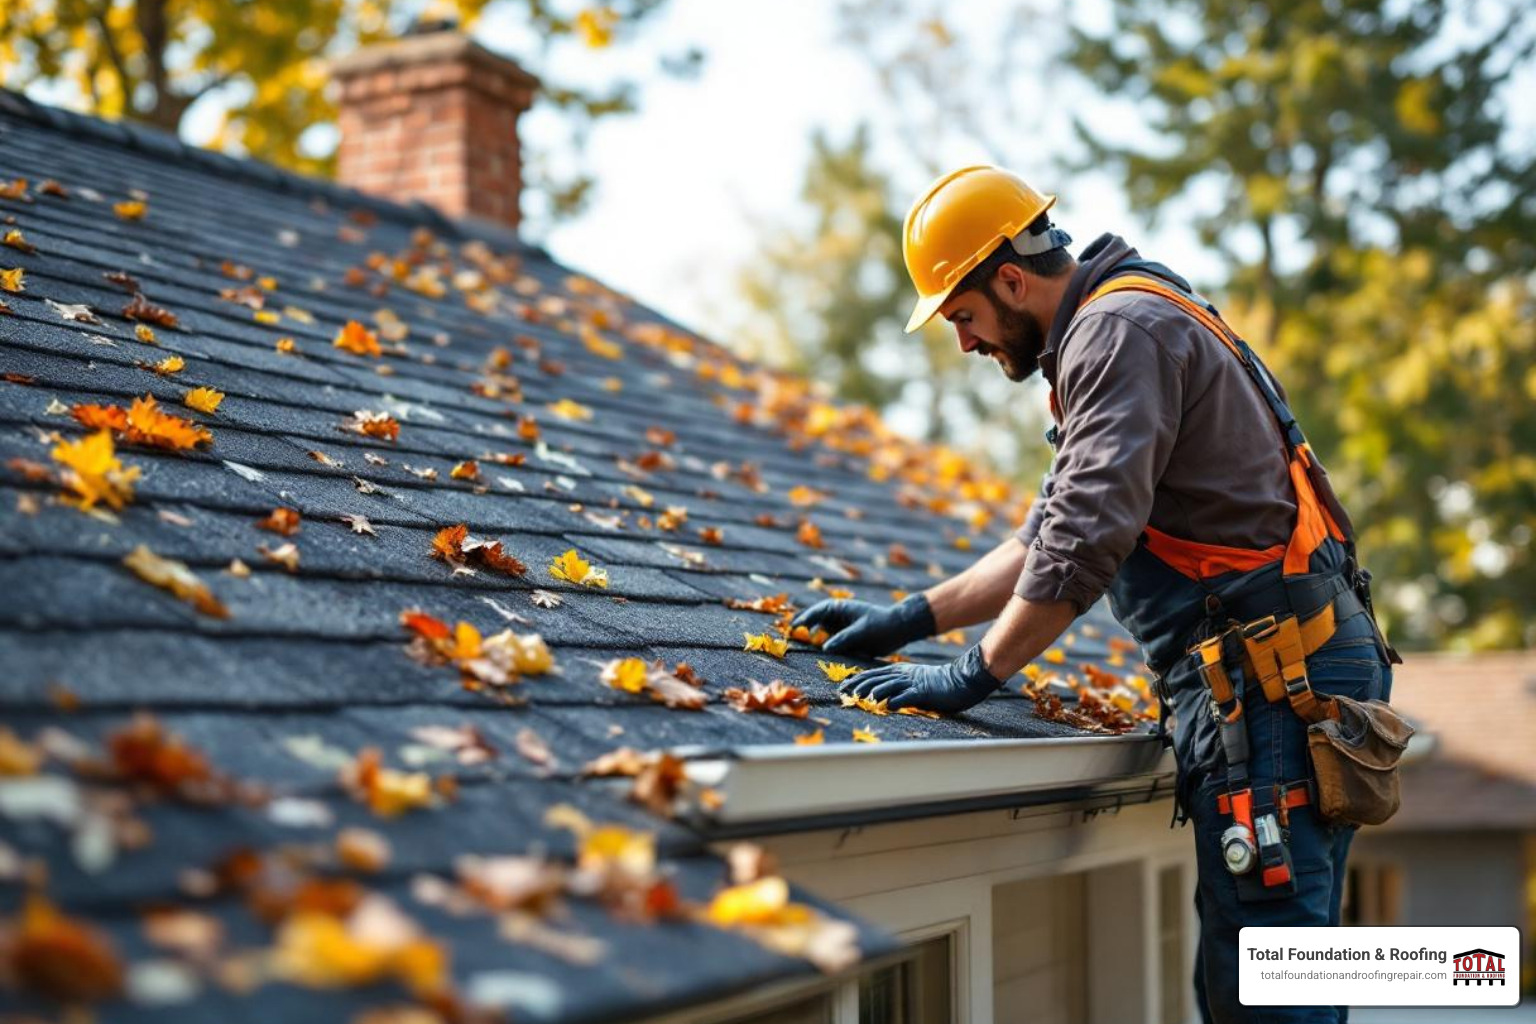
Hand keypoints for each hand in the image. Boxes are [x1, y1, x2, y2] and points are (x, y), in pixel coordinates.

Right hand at [791, 593, 934, 658]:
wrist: (900, 629)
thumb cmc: (882, 625)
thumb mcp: (863, 631)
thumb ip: (844, 638)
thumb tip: (824, 648)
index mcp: (842, 608)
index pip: (818, 611)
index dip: (804, 617)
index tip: (794, 626)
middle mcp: (839, 617)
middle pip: (816, 622)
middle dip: (805, 629)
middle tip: (792, 638)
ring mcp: (842, 627)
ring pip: (823, 634)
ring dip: (815, 640)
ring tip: (804, 650)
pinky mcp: (847, 639)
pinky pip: (832, 644)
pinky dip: (826, 649)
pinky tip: (821, 658)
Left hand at [840, 644, 1004, 714]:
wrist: (960, 680)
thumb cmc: (937, 684)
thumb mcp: (914, 681)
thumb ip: (898, 686)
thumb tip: (881, 696)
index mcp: (900, 672)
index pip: (873, 674)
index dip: (857, 680)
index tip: (843, 686)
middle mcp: (903, 675)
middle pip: (876, 679)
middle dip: (859, 686)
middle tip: (844, 693)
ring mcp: (913, 683)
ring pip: (889, 686)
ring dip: (874, 692)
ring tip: (860, 699)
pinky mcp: (924, 692)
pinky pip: (908, 696)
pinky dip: (897, 700)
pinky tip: (887, 706)